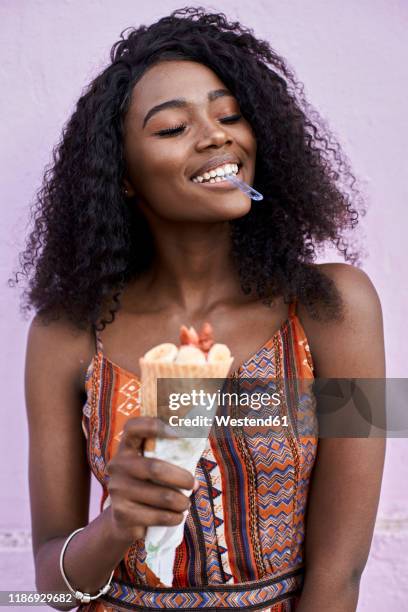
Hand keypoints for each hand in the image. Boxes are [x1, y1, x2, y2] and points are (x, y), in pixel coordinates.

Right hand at [106, 416, 196, 542]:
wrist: (123, 521)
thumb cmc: (149, 486)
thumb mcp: (154, 467)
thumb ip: (170, 458)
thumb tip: (198, 462)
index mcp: (127, 448)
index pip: (133, 427)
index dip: (153, 425)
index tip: (178, 433)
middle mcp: (118, 465)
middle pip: (155, 468)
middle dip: (182, 478)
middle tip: (193, 484)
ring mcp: (117, 489)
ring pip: (162, 496)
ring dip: (181, 502)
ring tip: (185, 504)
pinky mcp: (122, 514)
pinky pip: (159, 517)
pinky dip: (174, 518)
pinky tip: (176, 516)